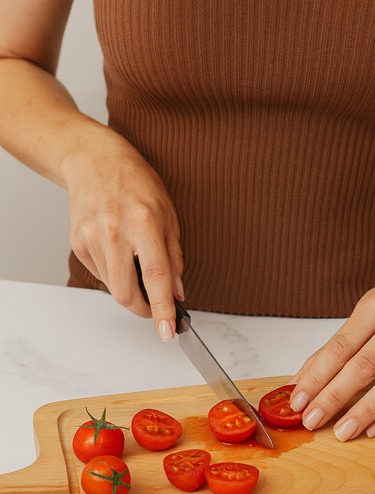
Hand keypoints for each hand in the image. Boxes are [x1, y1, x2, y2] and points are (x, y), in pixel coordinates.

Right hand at [62, 130, 183, 340]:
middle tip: (155, 307)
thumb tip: (177, 292)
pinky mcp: (78, 243)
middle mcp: (115, 231)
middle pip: (126, 293)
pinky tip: (118, 252)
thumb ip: (174, 256)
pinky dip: (114, 274)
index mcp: (144, 223)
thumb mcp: (169, 214)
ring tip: (135, 262)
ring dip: (129, 288)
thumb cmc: (136, 183)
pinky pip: (100, 274)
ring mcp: (92, 238)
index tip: (167, 331)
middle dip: (143, 309)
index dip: (162, 308)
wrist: (94, 161)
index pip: (155, 276)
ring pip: (113, 287)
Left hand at [290, 278, 374, 439]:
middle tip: (313, 419)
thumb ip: (330, 352)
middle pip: (365, 366)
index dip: (317, 377)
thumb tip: (299, 384)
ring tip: (343, 431)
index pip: (341, 347)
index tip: (299, 401)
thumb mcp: (362, 319)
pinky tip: (373, 428)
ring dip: (364, 411)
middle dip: (334, 397)